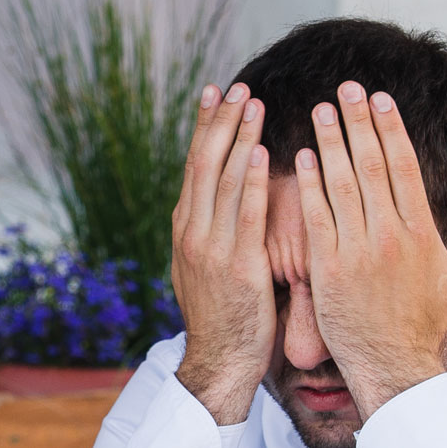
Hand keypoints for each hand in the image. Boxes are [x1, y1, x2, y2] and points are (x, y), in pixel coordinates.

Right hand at [170, 83, 273, 425]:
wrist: (219, 363)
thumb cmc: (227, 318)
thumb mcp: (210, 268)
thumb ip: (218, 231)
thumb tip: (231, 200)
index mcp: (186, 229)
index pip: (194, 165)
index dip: (205, 126)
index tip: (216, 92)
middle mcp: (192, 232)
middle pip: (203, 163)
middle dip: (219, 120)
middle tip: (235, 84)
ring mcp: (210, 249)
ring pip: (221, 181)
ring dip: (237, 138)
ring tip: (251, 103)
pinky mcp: (236, 267)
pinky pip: (244, 215)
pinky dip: (249, 181)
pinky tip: (260, 152)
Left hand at [295, 81, 446, 417]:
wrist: (394, 367)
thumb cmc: (425, 324)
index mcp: (422, 232)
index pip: (404, 166)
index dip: (390, 128)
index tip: (379, 99)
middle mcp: (392, 235)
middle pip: (372, 164)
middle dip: (358, 121)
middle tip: (346, 87)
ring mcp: (359, 252)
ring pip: (342, 184)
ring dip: (330, 142)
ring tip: (318, 111)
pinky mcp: (330, 270)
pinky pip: (316, 219)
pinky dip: (309, 186)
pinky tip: (300, 158)